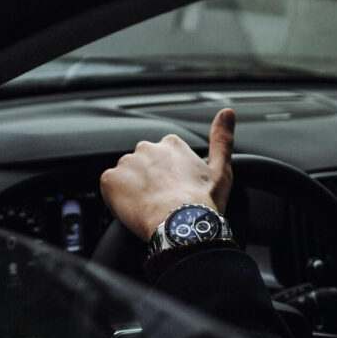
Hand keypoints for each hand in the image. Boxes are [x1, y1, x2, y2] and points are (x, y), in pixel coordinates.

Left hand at [100, 108, 234, 239]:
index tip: (174, 192)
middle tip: (161, 203)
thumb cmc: (203, 203)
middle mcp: (147, 148)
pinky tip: (133, 210)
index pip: (163, 157)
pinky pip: (109, 188)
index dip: (168, 178)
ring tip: (148, 209)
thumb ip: (222, 139)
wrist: (182, 225)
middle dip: (149, 182)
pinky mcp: (110, 180)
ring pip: (126, 176)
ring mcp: (126, 164)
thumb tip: (227, 112)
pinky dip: (116, 199)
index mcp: (171, 144)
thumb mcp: (221, 170)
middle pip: (143, 166)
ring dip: (132, 189)